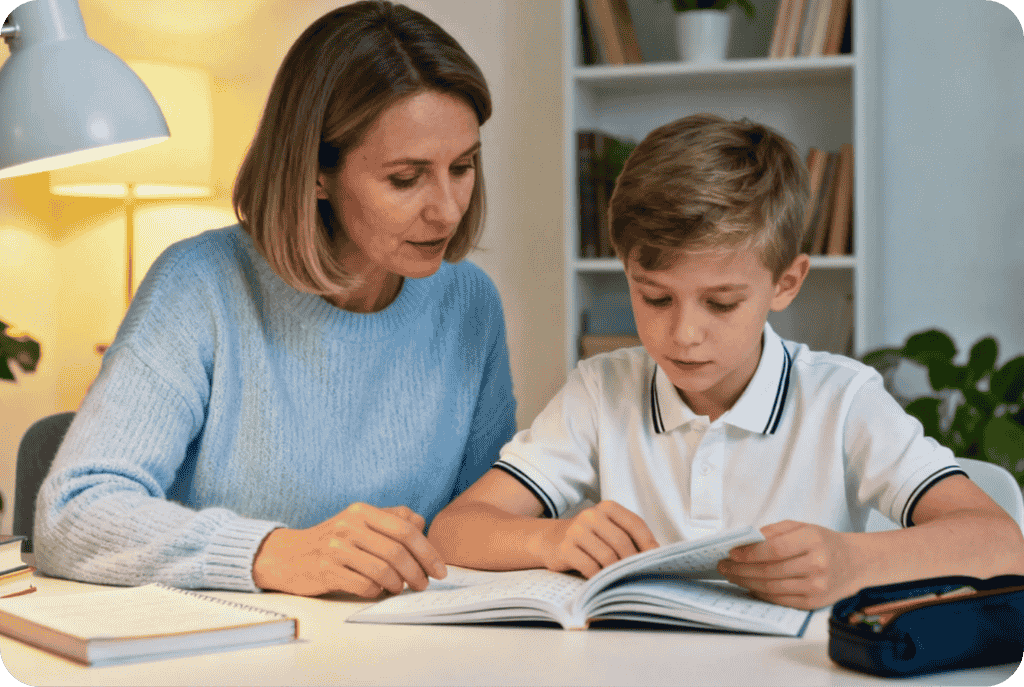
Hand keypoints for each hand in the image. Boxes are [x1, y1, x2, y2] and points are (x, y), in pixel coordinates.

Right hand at [252, 503, 446, 596]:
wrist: (288, 555)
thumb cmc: (333, 540)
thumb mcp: (359, 521)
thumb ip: (391, 519)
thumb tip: (421, 526)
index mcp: (362, 511)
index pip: (406, 529)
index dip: (427, 551)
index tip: (439, 569)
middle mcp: (349, 525)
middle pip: (397, 551)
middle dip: (418, 571)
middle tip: (424, 583)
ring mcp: (335, 548)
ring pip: (382, 570)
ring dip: (399, 584)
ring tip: (402, 588)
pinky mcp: (326, 570)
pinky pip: (363, 585)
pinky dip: (377, 591)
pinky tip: (379, 591)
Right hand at [531, 500, 658, 577]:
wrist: (550, 539)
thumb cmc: (588, 537)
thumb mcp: (607, 528)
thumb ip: (628, 535)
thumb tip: (655, 554)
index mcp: (607, 507)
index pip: (635, 524)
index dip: (648, 543)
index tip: (655, 559)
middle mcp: (591, 515)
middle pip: (622, 542)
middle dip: (632, 561)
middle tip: (638, 575)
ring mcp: (576, 531)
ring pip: (607, 556)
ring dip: (616, 572)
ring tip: (622, 580)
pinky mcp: (565, 549)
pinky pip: (590, 567)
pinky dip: (599, 577)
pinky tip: (602, 581)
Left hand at [716, 520, 860, 609]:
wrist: (855, 563)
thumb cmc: (823, 542)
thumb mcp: (802, 527)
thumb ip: (773, 532)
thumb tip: (744, 542)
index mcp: (813, 541)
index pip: (774, 549)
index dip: (750, 553)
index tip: (732, 553)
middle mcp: (816, 565)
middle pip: (770, 571)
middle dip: (741, 569)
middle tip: (724, 566)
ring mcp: (816, 587)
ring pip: (772, 588)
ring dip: (746, 582)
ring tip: (732, 575)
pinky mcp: (813, 603)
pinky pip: (780, 600)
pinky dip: (761, 594)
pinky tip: (749, 586)